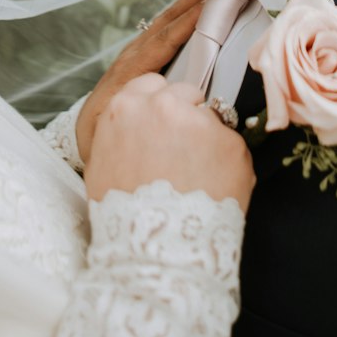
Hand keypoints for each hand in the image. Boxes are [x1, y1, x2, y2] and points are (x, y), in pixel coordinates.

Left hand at [76, 0, 212, 163]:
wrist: (85, 132)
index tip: (208, 6)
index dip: (186, 24)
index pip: (163, 42)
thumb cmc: (102, 134)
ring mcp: (135, 52)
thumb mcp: (112, 127)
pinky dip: (181, 11)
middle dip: (192, 0)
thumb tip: (162, 98)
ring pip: (165, 21)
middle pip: (166, 22)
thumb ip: (135, 111)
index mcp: (129, 72)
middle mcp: (132, 55)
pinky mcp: (140, 54)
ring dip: (189, 0)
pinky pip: (164, 28)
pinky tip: (195, 1)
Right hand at [84, 73, 255, 213]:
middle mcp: (164, 105)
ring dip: (209, 142)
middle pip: (186, 94)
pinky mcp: (232, 144)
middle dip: (188, 117)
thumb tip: (138, 124)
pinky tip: (213, 190)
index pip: (153, 84)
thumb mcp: (102, 163)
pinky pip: (233, 148)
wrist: (156, 252)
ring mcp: (201, 122)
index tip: (165, 126)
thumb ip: (122, 130)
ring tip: (198, 180)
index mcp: (127, 107)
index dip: (162, 105)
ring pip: (213, 120)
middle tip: (184, 155)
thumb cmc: (124, 215)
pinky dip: (228, 166)